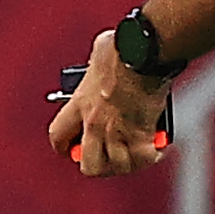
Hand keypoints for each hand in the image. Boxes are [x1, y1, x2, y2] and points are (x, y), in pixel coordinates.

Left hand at [47, 32, 171, 177]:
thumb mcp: (100, 50)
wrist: (145, 52)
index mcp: (80, 104)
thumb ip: (96, 62)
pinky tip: (156, 146)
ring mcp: (117, 131)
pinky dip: (151, 157)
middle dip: (96, 165)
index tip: (72, 149)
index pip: (58, 137)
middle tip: (107, 157)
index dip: (64, 147)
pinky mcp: (142, 134)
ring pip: (117, 167)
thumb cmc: (124, 46)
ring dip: (126, 164)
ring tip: (133, 154)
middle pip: (88, 165)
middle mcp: (94, 123)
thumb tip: (103, 56)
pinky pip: (143, 159)